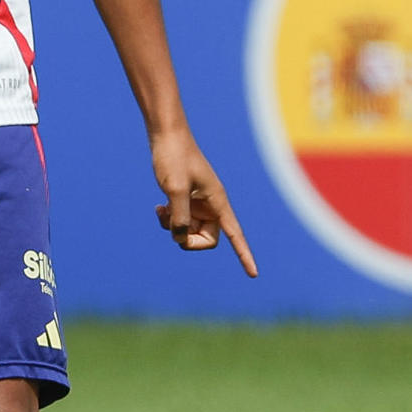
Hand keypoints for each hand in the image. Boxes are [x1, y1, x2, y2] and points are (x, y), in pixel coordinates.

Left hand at [150, 130, 256, 276]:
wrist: (167, 137)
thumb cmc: (175, 158)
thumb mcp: (175, 190)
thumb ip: (179, 218)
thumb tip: (180, 238)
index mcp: (218, 202)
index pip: (235, 234)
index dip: (244, 255)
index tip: (253, 274)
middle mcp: (211, 205)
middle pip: (206, 239)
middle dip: (187, 239)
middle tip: (172, 228)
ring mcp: (198, 203)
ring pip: (190, 231)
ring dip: (173, 228)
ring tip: (161, 211)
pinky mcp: (185, 200)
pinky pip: (179, 221)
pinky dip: (168, 220)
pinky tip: (158, 207)